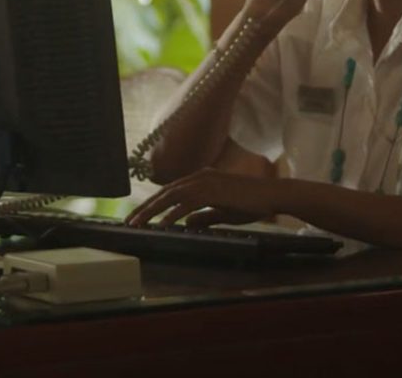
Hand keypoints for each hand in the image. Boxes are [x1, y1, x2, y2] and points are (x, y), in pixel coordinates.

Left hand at [126, 168, 281, 227]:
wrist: (271, 196)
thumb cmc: (251, 204)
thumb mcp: (223, 213)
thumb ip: (204, 217)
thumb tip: (187, 223)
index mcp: (202, 179)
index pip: (171, 191)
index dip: (153, 203)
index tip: (139, 215)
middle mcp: (201, 177)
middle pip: (165, 192)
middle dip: (146, 207)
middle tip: (130, 220)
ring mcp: (206, 182)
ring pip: (171, 196)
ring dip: (152, 211)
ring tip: (138, 223)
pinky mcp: (213, 192)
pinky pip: (186, 204)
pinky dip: (172, 214)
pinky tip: (162, 224)